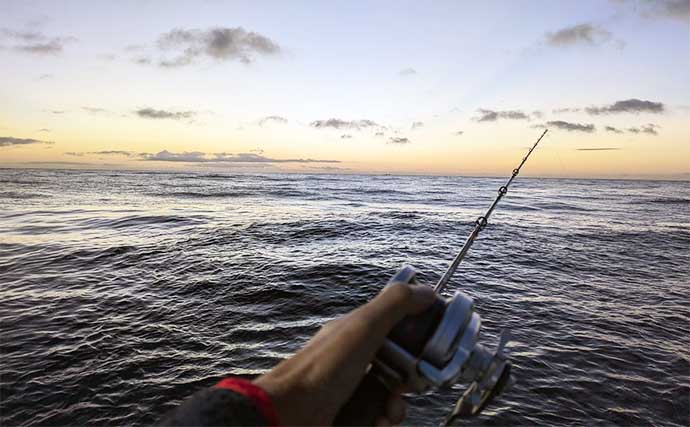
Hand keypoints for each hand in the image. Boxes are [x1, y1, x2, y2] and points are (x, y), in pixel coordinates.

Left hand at [254, 282, 435, 425]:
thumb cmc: (324, 368)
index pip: (394, 332)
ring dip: (395, 409)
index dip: (412, 343)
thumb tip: (428, 290)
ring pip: (387, 400)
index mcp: (355, 334)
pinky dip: (380, 424)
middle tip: (403, 391)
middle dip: (407, 385)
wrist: (289, 414)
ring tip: (387, 415)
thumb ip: (395, 304)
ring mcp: (347, 391)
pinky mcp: (346, 416)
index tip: (425, 354)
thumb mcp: (364, 326)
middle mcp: (352, 361)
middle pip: (395, 372)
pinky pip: (374, 420)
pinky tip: (376, 424)